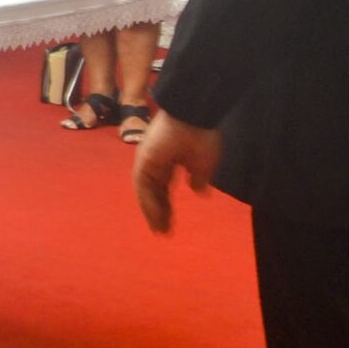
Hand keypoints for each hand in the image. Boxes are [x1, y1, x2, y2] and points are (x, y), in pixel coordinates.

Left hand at [132, 108, 221, 233]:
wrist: (194, 115)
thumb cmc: (202, 135)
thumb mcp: (204, 163)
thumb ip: (199, 179)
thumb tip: (198, 191)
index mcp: (170, 162)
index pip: (164, 189)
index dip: (167, 206)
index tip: (170, 224)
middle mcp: (155, 163)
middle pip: (154, 193)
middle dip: (159, 212)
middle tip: (163, 232)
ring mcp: (148, 162)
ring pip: (147, 192)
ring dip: (153, 212)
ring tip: (159, 230)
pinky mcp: (144, 161)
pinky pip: (144, 186)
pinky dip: (149, 203)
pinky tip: (156, 218)